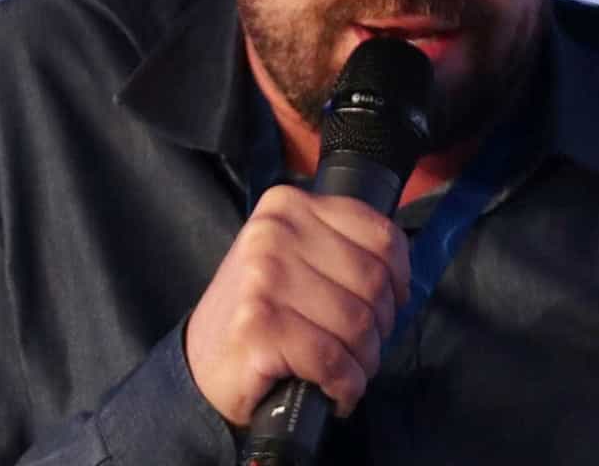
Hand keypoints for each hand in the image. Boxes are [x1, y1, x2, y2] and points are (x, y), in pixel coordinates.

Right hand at [184, 185, 409, 425]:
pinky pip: (333, 360)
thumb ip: (340, 249)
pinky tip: (336, 392)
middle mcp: (274, 234)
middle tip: (362, 348)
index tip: (393, 303)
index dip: (400, 278)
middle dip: (380, 328)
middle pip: (373, 283)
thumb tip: (399, 278)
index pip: (381, 235)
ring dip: (363, 362)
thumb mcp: (294, 257)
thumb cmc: (259, 311)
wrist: (199, 363)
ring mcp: (263, 279)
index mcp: (288, 206)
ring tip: (346, 371)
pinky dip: (345, 386)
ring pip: (357, 324)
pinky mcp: (258, 327)